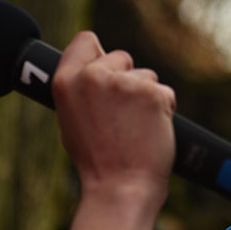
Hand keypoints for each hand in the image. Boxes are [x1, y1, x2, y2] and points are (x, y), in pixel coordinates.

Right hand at [53, 31, 176, 229]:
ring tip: (135, 129)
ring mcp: (125, 83)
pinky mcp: (153, 94)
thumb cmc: (96, 161)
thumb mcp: (71, 121)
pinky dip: (163, 109)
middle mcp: (94, 76)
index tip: (104, 65)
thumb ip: (81, 90)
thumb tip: (96, 67)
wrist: (121, 188)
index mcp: (66, 81)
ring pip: (146, 76)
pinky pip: (165, 93)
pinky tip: (150, 131)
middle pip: (121, 57)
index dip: (98, 53)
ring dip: (146, 97)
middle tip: (123, 115)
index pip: (85, 41)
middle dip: (127, 79)